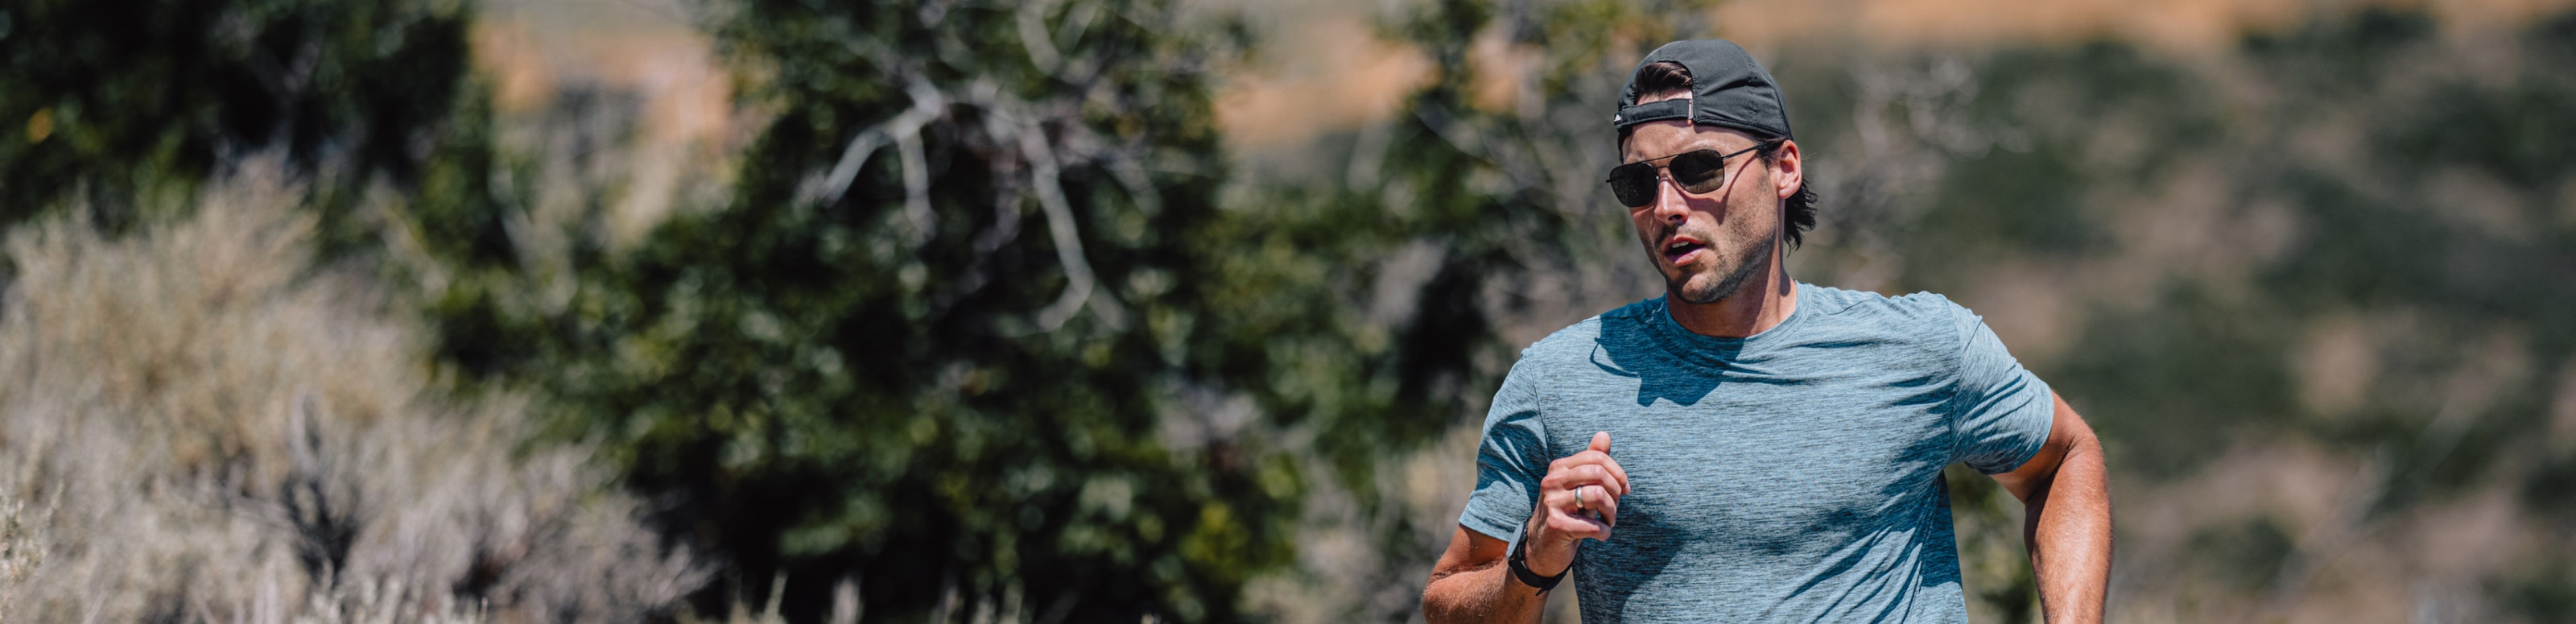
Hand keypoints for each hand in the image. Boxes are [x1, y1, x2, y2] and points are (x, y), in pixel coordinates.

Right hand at [1524, 431, 1628, 576]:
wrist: (1543, 544)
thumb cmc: (1568, 511)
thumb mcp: (1579, 485)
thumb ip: (1592, 461)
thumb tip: (1604, 435)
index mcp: (1559, 467)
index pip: (1597, 458)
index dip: (1618, 473)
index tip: (1625, 490)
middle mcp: (1552, 481)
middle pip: (1598, 474)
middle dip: (1616, 492)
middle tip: (1616, 506)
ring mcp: (1551, 502)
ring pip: (1597, 496)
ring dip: (1612, 512)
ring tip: (1609, 521)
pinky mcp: (1556, 524)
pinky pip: (1593, 525)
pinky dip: (1605, 532)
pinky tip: (1602, 535)